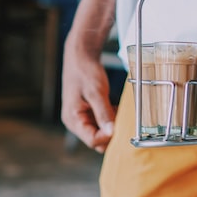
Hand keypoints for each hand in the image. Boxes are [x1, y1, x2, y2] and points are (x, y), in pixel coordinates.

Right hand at [61, 31, 116, 151]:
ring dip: (112, 126)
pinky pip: (101, 124)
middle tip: (123, 120)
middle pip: (96, 140)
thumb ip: (104, 113)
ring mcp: (81, 118)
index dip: (108, 136)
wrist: (80, 56)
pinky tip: (115, 109)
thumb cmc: (84, 71)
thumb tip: (112, 132)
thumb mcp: (96, 92)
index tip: (121, 126)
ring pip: (100, 133)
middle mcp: (75, 122)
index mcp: (73, 119)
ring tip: (118, 111)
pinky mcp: (88, 113)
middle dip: (111, 133)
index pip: (92, 140)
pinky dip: (110, 119)